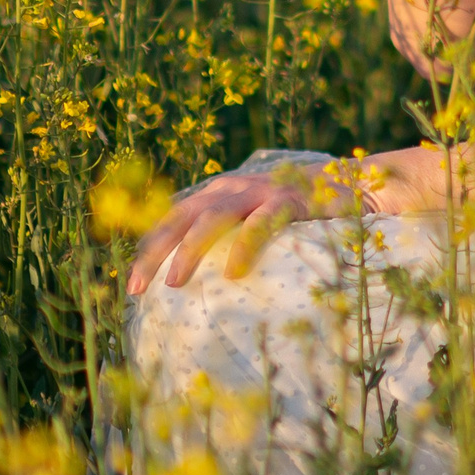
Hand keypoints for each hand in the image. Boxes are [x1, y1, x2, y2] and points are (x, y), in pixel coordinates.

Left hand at [126, 165, 325, 294]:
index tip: (132, 284)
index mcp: (215, 194)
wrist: (343, 186)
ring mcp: (258, 192)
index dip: (148, 248)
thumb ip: (223, 239)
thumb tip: (191, 282)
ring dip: (189, 250)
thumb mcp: (249, 222)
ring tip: (175, 283)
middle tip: (137, 288)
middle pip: (180, 217)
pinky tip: (232, 273)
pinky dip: (243, 247)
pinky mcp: (286, 201)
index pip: (171, 219)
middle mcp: (230, 189)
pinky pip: (260, 225)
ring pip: (212, 218)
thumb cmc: (291, 214)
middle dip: (155, 252)